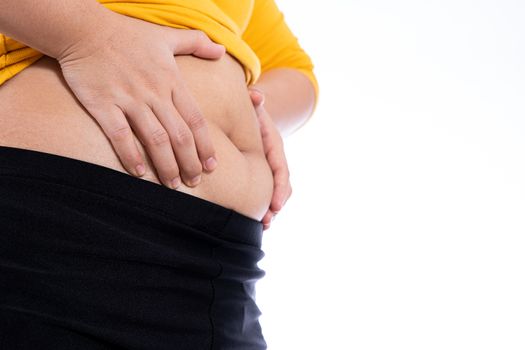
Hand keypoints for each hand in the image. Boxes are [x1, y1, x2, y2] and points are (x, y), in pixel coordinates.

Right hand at [56, 12, 224, 188]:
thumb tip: (222, 50)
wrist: (83, 30)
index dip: (206, 146)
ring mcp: (129, 99)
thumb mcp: (167, 36)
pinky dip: (131, 155)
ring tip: (173, 185)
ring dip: (167, 165)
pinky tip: (140, 173)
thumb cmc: (128, 35)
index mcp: (172, 80)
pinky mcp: (103, 104)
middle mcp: (154, 92)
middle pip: (180, 135)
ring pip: (155, 139)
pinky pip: (120, 135)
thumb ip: (197, 43)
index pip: (196, 120)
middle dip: (190, 162)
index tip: (212, 166)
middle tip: (194, 182)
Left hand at [249, 88, 291, 230]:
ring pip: (276, 193)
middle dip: (276, 204)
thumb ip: (255, 100)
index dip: (279, 187)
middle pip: (281, 186)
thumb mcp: (255, 105)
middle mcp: (276, 160)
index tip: (275, 203)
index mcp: (275, 146)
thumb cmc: (253, 112)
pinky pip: (267, 193)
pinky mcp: (263, 175)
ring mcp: (270, 169)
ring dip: (271, 210)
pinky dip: (264, 207)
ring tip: (263, 225)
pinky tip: (257, 222)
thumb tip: (256, 95)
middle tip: (267, 220)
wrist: (257, 116)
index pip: (280, 169)